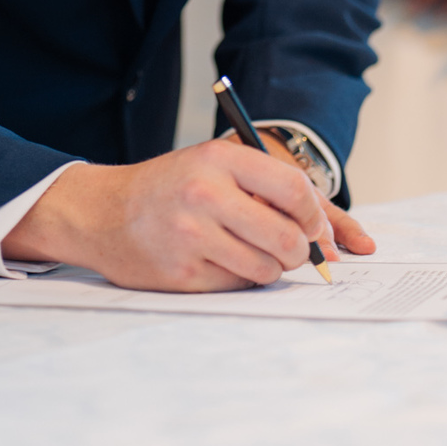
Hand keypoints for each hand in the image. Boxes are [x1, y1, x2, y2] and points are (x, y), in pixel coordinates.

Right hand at [3, 140, 362, 291]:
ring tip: (245, 252)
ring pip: (268, 269)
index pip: (295, 191)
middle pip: (289, 239)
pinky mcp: (181, 273)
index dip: (319, 219)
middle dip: (299, 253)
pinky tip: (216, 261)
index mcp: (220, 159)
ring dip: (269, 269)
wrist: (102, 212)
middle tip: (290, 251)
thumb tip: (344, 242)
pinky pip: (237, 286)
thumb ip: (275, 192)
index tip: (320, 233)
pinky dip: (238, 279)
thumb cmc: (171, 187)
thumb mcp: (216, 167)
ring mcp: (191, 236)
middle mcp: (205, 194)